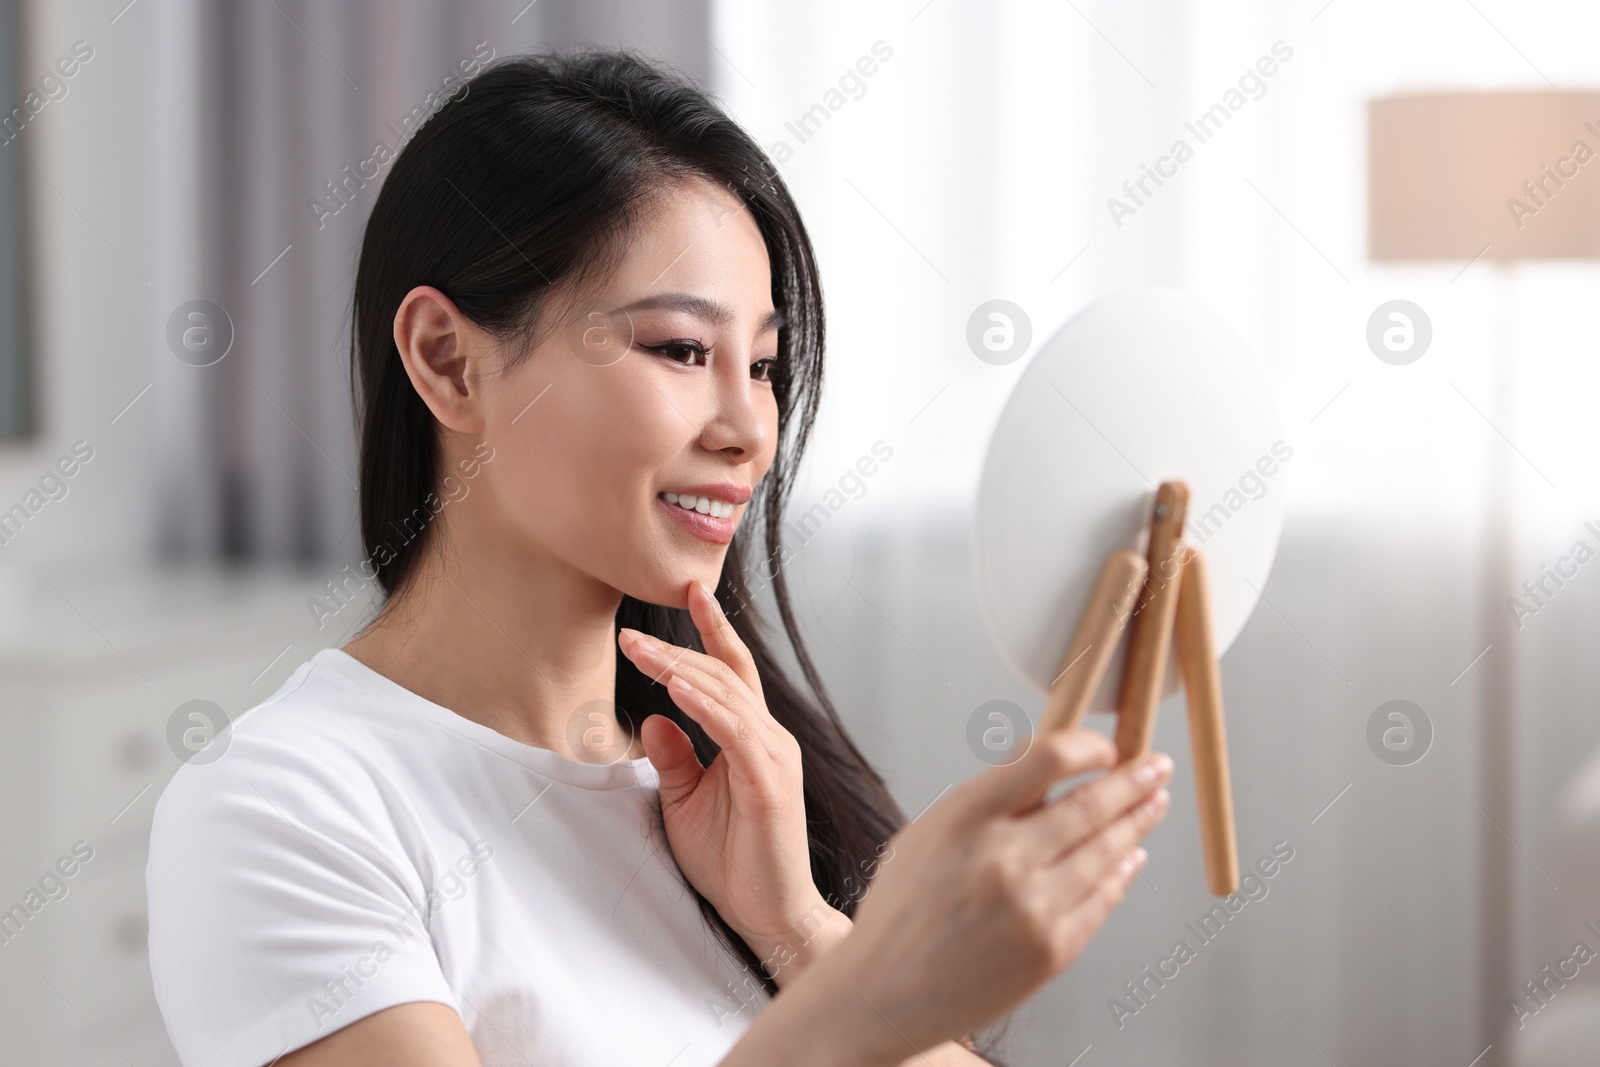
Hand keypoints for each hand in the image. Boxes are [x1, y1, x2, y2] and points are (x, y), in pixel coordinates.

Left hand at [618, 580, 846, 983]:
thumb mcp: (686, 802)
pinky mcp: (769, 782)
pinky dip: (703, 707)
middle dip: (676, 650)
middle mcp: (769, 738)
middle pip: (723, 675)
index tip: (690, 591)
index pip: (733, 672)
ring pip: (726, 695)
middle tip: (631, 633)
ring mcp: (774, 757)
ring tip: (641, 653)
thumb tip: (652, 718)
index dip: (712, 630)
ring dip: (681, 670)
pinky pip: (733, 732)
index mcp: (753, 738)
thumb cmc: (732, 862)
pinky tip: (675, 692)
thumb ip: (674, 759)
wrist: (768, 915)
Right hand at [774, 729, 1170, 1064]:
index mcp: (967, 816)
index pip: (1049, 757)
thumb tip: (1040, 753)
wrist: (883, 993)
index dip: (1089, 747)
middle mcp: (1004, 857)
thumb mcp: (928, 831)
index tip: (1105, 748)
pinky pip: (1102, 899)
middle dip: (1134, 781)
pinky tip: (1130, 857)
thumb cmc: (902, 909)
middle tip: (1156, 766)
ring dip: (1137, 823)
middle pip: (1091, 804)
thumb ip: (988, 795)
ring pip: (1106, 851)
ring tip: (1153, 805)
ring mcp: (1034, 907)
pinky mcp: (1053, 950)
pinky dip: (1121, 873)